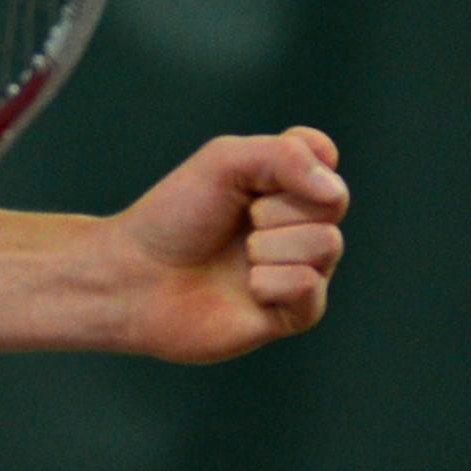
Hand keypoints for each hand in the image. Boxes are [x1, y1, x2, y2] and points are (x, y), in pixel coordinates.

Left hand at [105, 127, 348, 363]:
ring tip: (241, 256)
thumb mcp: (224, 162)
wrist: (136, 275)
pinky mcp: (292, 313)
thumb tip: (334, 192)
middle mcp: (296, 225)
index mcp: (281, 185)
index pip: (323, 158)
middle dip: (277, 208)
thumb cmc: (174, 216)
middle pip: (333, 204)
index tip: (254, 173)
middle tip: (240, 220)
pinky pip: (311, 289)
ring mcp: (296, 268)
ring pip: (328, 245)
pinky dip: (273, 282)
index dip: (299, 162)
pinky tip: (248, 288)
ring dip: (272, 246)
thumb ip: (285, 157)